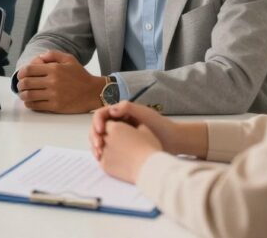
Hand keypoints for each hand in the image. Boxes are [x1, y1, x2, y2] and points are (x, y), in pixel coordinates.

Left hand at [16, 51, 104, 112]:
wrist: (93, 92)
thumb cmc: (81, 75)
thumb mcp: (69, 59)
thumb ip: (53, 54)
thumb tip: (39, 57)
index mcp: (54, 69)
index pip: (29, 70)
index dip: (21, 73)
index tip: (20, 76)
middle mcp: (52, 82)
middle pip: (26, 83)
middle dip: (20, 85)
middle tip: (21, 86)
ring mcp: (54, 95)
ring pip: (29, 96)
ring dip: (23, 95)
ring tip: (23, 94)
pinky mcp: (56, 106)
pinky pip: (36, 106)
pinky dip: (29, 104)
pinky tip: (30, 102)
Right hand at [91, 102, 207, 159]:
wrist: (172, 141)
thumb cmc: (160, 125)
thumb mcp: (144, 114)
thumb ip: (128, 108)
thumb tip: (110, 110)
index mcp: (120, 113)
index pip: (101, 115)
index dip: (97, 122)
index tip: (101, 131)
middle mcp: (117, 123)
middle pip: (97, 128)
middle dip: (94, 136)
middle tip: (98, 146)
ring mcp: (118, 136)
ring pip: (101, 139)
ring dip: (96, 146)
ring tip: (98, 154)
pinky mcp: (121, 147)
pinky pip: (107, 148)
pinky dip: (103, 153)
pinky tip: (103, 158)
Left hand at [97, 120, 161, 183]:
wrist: (150, 169)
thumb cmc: (149, 148)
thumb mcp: (144, 130)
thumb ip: (133, 124)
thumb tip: (130, 123)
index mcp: (115, 128)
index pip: (108, 124)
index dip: (114, 127)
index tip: (122, 132)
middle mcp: (106, 139)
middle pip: (103, 135)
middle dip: (109, 137)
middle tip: (121, 143)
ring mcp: (104, 153)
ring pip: (101, 148)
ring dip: (107, 148)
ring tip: (121, 153)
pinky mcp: (104, 165)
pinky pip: (103, 160)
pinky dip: (108, 159)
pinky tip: (119, 161)